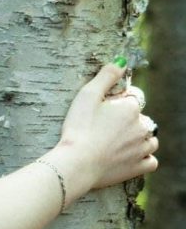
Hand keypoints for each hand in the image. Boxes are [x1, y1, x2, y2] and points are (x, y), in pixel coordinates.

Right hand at [58, 63, 158, 191]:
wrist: (77, 164)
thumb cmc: (79, 128)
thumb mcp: (87, 95)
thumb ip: (107, 76)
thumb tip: (122, 61)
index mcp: (131, 108)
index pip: (132, 98)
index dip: (117, 102)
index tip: (102, 110)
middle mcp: (142, 126)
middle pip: (141, 118)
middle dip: (128, 121)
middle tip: (104, 128)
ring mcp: (142, 148)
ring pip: (150, 139)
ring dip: (139, 138)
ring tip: (118, 142)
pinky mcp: (138, 167)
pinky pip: (150, 161)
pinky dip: (143, 158)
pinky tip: (129, 156)